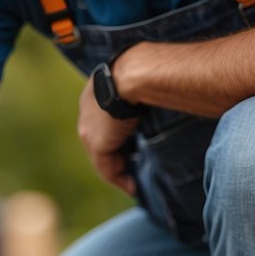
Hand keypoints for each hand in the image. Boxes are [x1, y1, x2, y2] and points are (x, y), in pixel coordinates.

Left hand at [77, 75, 138, 195]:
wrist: (135, 72)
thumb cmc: (146, 68)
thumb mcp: (140, 79)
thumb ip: (145, 90)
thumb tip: (167, 90)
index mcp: (96, 91)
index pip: (105, 118)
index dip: (118, 133)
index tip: (132, 144)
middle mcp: (87, 111)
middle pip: (101, 139)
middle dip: (117, 155)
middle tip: (132, 168)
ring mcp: (88, 129)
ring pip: (102, 157)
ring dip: (118, 171)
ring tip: (133, 183)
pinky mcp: (96, 144)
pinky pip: (106, 168)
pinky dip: (119, 179)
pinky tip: (132, 187)